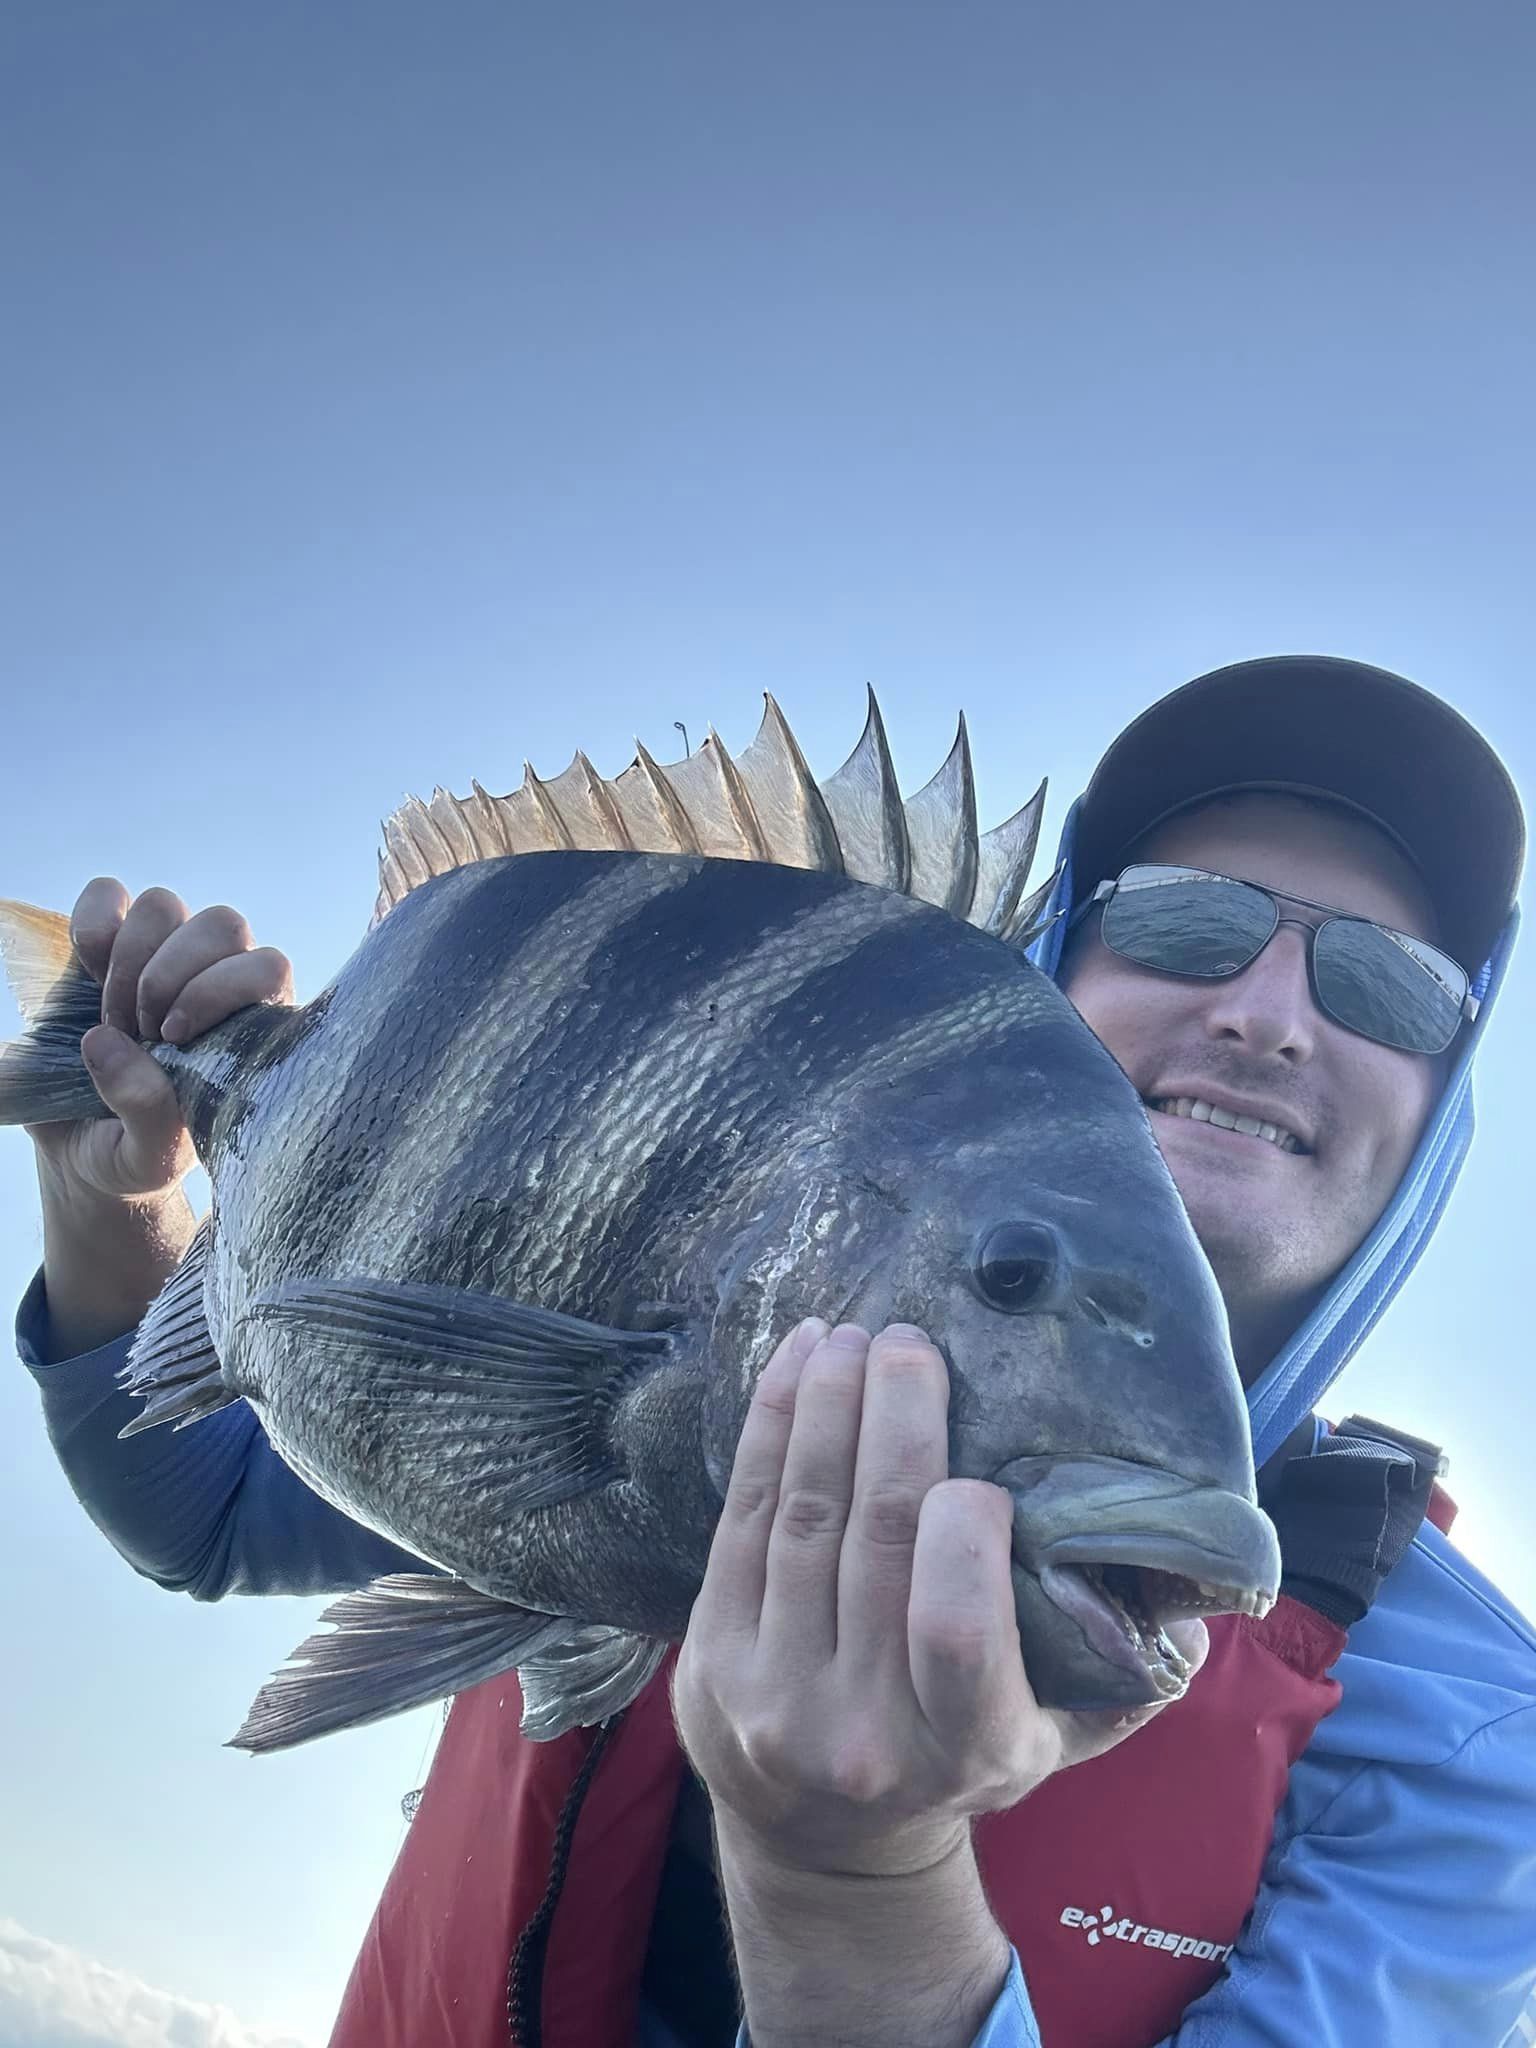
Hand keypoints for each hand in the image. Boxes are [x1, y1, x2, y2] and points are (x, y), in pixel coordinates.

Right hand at [28, 877, 291, 1204]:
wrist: (80, 1147)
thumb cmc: (134, 1152)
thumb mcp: (148, 1156)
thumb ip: (147, 1114)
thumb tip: (107, 1043)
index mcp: (251, 1026)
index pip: (267, 966)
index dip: (218, 990)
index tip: (172, 1038)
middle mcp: (216, 980)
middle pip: (222, 924)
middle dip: (170, 975)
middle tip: (141, 1031)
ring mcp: (160, 957)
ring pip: (166, 906)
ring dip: (130, 959)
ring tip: (112, 1019)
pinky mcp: (106, 946)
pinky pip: (108, 895)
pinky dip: (93, 921)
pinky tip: (85, 966)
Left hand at [674, 1319, 1206, 1881]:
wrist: (824, 1840)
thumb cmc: (961, 1756)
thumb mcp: (1057, 1736)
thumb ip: (1126, 1669)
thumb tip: (1193, 1589)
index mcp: (967, 1746)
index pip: (958, 1631)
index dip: (963, 1535)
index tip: (978, 1471)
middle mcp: (864, 1729)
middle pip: (874, 1541)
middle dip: (893, 1421)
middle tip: (910, 1340)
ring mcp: (774, 1693)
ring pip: (803, 1516)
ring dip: (824, 1407)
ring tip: (848, 1334)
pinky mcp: (710, 1657)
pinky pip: (739, 1519)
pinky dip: (767, 1430)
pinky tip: (793, 1367)